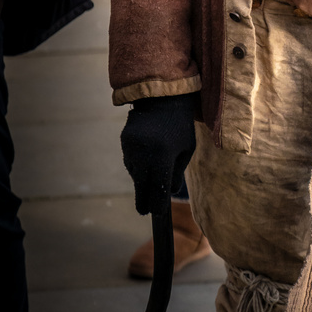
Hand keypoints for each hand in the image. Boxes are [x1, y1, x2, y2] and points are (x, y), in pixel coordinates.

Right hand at [121, 94, 198, 214]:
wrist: (162, 98)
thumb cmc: (180, 125)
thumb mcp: (186, 149)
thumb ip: (177, 173)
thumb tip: (168, 194)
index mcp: (163, 157)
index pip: (157, 190)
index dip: (156, 205)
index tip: (156, 214)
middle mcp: (144, 155)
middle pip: (141, 187)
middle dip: (144, 200)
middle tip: (144, 210)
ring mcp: (131, 148)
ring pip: (134, 174)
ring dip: (142, 179)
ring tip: (152, 172)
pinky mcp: (124, 142)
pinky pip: (130, 162)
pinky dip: (137, 165)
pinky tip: (146, 158)